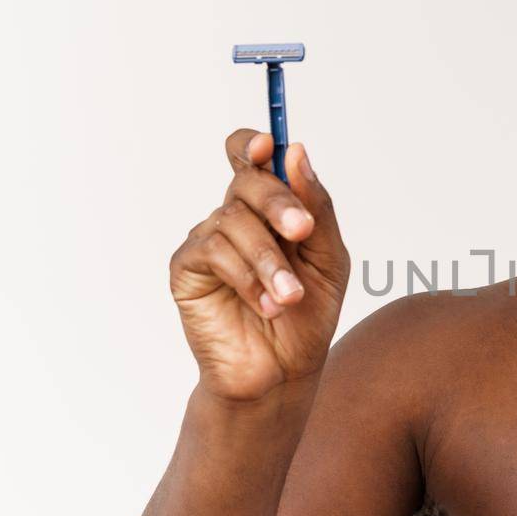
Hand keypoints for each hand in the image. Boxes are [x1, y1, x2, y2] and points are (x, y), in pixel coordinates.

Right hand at [169, 130, 349, 401]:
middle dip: (278, 202)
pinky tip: (264, 304)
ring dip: (269, 260)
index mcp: (269, 209)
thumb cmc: (308, 315)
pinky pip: (213, 252)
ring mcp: (208, 241)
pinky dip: (245, 278)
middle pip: (246, 181)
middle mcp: (235, 217)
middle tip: (302, 229)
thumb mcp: (330, 258)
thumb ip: (317, 206)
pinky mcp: (187, 269)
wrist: (284, 371)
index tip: (269, 144)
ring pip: (233, 221)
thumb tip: (297, 152)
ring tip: (289, 297)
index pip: (251, 157)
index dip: (254, 144)